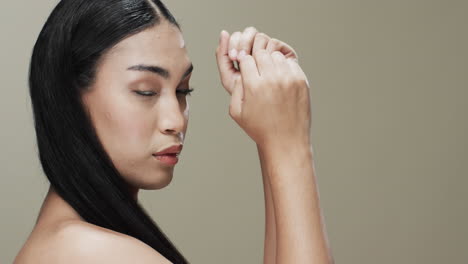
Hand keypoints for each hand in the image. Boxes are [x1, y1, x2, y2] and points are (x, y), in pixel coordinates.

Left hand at [215, 27, 297, 95]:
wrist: (269, 112)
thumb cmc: (248, 98)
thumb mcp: (230, 79)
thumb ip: (223, 58)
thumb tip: (223, 33)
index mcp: (244, 53)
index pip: (237, 36)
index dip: (233, 43)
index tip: (232, 57)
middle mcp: (258, 49)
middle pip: (249, 32)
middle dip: (242, 42)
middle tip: (239, 58)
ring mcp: (272, 51)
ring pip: (261, 37)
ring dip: (254, 48)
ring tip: (251, 63)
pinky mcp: (285, 53)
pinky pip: (274, 44)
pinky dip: (268, 51)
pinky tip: (265, 63)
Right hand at [215, 29, 311, 147]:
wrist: (286, 140)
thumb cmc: (259, 128)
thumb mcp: (236, 112)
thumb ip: (235, 88)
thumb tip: (240, 70)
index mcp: (254, 86)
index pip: (246, 59)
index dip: (244, 64)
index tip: (246, 72)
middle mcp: (272, 79)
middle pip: (261, 53)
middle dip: (257, 60)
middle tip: (257, 72)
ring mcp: (288, 79)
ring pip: (276, 56)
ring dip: (270, 62)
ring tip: (269, 76)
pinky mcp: (301, 81)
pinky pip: (289, 63)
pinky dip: (284, 68)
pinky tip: (281, 80)